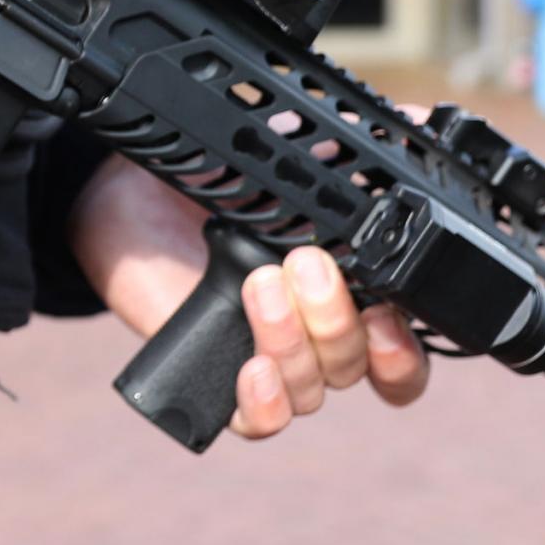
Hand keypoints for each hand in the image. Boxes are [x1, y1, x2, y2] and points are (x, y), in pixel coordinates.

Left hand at [68, 155, 429, 439]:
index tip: (391, 314)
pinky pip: (258, 422)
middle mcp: (316, 339)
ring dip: (295, 341)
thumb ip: (353, 144)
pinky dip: (265, 405)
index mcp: (349, 295)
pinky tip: (252, 370)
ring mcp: (268, 360)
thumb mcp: (286, 153)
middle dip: (338, 319)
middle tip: (305, 263)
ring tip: (260, 282)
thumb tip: (417, 122)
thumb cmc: (217, 178)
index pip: (403, 352)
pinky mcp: (217, 378)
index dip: (408, 350)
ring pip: (313, 389)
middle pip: (358, 366)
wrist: (127, 194)